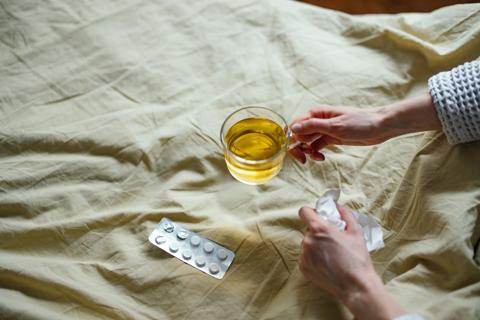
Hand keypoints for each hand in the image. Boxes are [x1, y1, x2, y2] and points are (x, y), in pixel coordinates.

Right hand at [289, 94, 440, 162]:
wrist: (379, 127)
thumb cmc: (360, 122)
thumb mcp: (335, 126)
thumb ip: (313, 126)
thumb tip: (294, 128)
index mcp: (316, 113)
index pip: (295, 125)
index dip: (293, 137)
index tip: (297, 148)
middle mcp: (317, 121)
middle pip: (299, 135)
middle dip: (299, 147)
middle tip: (303, 159)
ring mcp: (323, 130)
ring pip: (306, 142)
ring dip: (307, 151)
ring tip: (316, 157)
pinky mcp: (330, 138)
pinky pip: (316, 147)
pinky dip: (315, 153)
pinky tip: (321, 158)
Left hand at [298, 205, 404, 318]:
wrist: (356, 286)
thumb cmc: (357, 258)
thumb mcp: (356, 232)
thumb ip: (346, 215)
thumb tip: (338, 207)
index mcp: (319, 228)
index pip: (304, 211)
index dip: (311, 212)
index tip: (318, 216)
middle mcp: (308, 240)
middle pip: (308, 229)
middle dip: (318, 231)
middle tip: (332, 239)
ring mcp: (304, 255)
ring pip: (307, 243)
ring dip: (315, 244)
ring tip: (331, 254)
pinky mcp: (303, 267)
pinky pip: (305, 256)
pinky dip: (313, 257)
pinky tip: (327, 263)